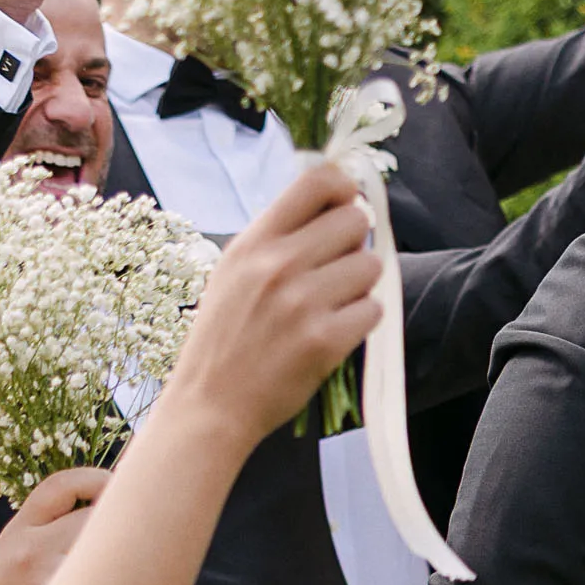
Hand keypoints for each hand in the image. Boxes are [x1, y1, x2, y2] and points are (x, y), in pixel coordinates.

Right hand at [171, 162, 386, 446]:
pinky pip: (374, 309)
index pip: (318, 180)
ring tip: (332, 304)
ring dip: (361, 285)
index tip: (346, 206)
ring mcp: (302, 302)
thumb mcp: (235, 271)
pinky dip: (362, 321)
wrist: (210, 404)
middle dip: (356, 243)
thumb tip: (337, 203)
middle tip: (338, 268)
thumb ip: (278, 237)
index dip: (345, 188)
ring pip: (372, 266)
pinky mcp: (325, 341)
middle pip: (356, 220)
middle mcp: (278, 264)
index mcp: (254, 241)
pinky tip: (336, 331)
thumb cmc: (225, 336)